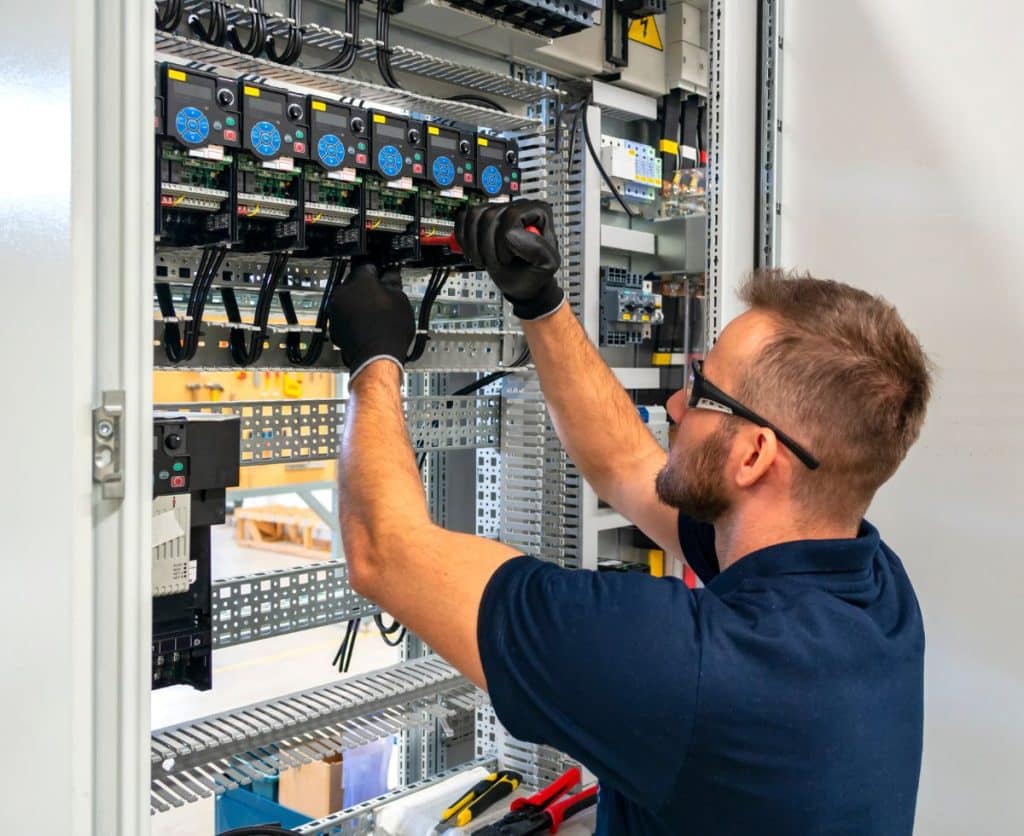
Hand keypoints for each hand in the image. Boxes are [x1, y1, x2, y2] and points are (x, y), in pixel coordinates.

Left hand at [327, 261, 414, 378]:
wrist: (377, 357)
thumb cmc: (389, 331)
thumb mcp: (400, 300)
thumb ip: (393, 282)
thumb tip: (391, 275)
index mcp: (359, 280)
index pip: (367, 267)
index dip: (379, 272)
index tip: (385, 278)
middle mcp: (342, 293)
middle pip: (354, 284)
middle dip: (366, 289)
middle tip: (382, 298)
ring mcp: (335, 311)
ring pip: (347, 301)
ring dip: (358, 304)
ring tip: (376, 315)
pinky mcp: (334, 328)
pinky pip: (343, 318)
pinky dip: (352, 320)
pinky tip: (367, 326)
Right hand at [455, 200, 563, 319]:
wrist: (522, 280)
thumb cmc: (534, 271)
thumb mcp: (547, 265)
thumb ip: (537, 249)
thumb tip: (512, 234)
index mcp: (538, 212)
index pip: (510, 217)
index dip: (504, 243)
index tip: (509, 258)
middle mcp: (518, 207)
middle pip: (489, 216)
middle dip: (488, 246)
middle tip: (496, 262)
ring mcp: (498, 210)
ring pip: (473, 216)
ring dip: (474, 244)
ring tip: (485, 258)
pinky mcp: (481, 217)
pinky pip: (463, 218)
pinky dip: (463, 238)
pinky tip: (474, 250)